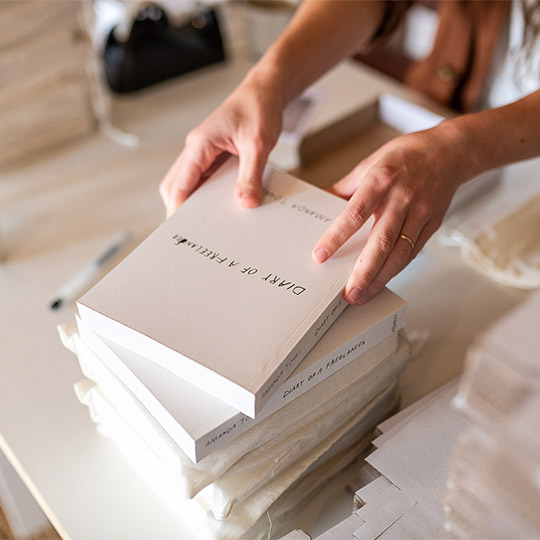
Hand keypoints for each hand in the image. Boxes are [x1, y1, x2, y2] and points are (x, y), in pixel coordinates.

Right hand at [159, 74, 282, 217]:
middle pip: (175, 187)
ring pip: (187, 184)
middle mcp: (195, 150)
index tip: (182, 231)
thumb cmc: (258, 108)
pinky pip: (203, 180)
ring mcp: (202, 154)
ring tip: (208, 226)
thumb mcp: (258, 144)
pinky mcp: (212, 157)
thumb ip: (251, 175)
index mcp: (199, 145)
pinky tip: (222, 207)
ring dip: (194, 204)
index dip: (178, 209)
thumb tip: (246, 203)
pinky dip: (208, 196)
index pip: (179, 184)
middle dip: (181, 210)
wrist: (264, 91)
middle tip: (193, 234)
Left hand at [312, 123, 469, 304]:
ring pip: (400, 253)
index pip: (355, 213)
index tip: (320, 256)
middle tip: (348, 294)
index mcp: (381, 180)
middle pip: (381, 241)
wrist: (450, 151)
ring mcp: (420, 213)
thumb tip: (320, 200)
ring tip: (362, 296)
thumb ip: (345, 187)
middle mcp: (401, 199)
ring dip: (380, 278)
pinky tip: (381, 281)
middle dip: (363, 272)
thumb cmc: (407, 155)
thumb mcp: (370, 163)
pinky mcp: (432, 224)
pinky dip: (396, 269)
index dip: (337, 236)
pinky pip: (413, 252)